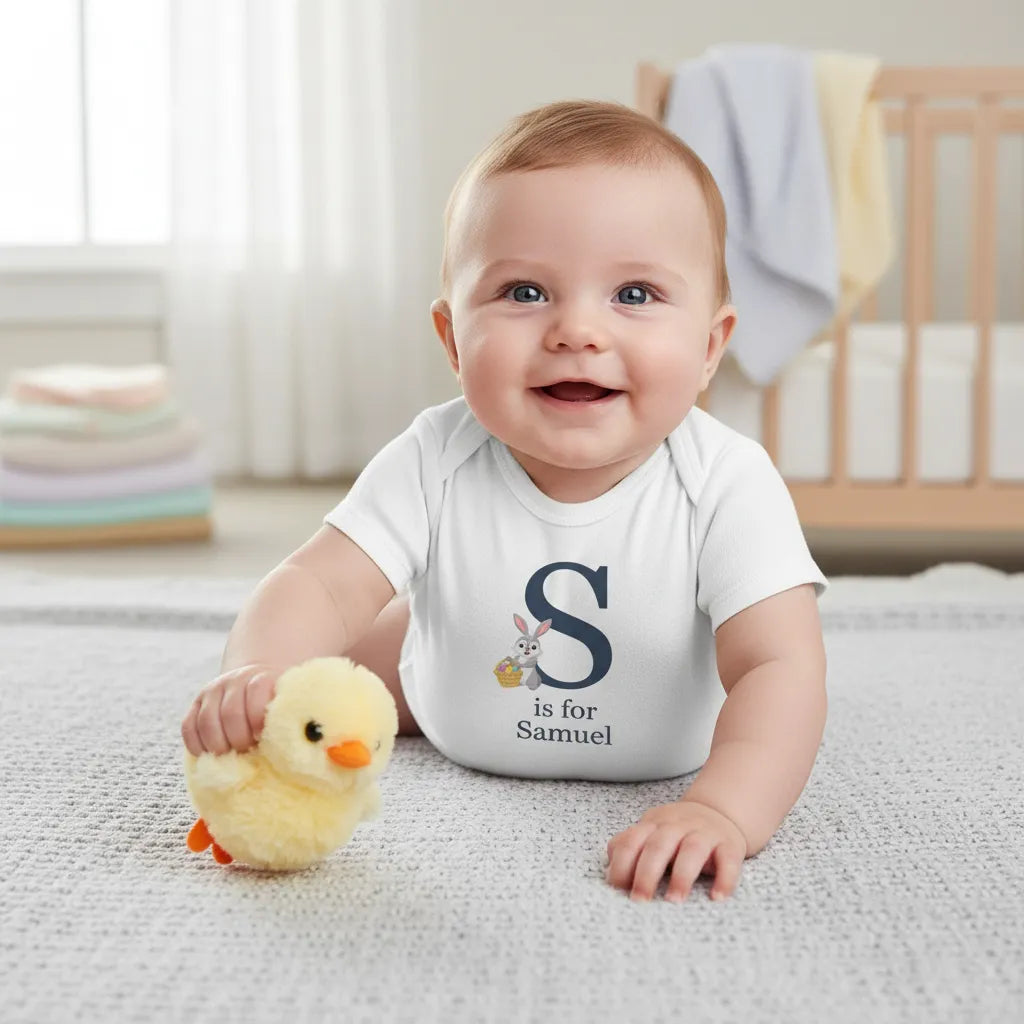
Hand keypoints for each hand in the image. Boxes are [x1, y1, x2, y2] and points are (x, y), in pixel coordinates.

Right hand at [181, 663, 284, 755]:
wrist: (255, 681)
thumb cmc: (277, 704)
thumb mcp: (287, 704)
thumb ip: (288, 719)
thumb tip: (300, 749)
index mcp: (261, 678)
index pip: (256, 693)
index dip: (258, 719)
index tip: (263, 738)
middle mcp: (235, 681)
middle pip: (230, 713)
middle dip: (239, 739)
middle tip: (247, 752)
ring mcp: (213, 691)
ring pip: (207, 721)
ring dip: (219, 745)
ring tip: (231, 756)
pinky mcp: (196, 704)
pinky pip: (189, 727)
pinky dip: (197, 745)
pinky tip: (210, 755)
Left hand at [605, 799, 747, 901]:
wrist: (719, 812)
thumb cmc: (676, 833)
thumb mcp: (649, 833)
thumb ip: (627, 847)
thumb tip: (610, 873)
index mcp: (652, 825)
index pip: (631, 841)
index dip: (622, 865)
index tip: (617, 891)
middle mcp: (677, 826)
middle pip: (658, 845)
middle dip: (646, 874)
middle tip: (640, 901)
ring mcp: (704, 833)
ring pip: (692, 849)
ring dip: (682, 876)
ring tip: (674, 901)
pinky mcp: (729, 845)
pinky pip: (728, 860)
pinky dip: (725, 879)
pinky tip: (717, 898)